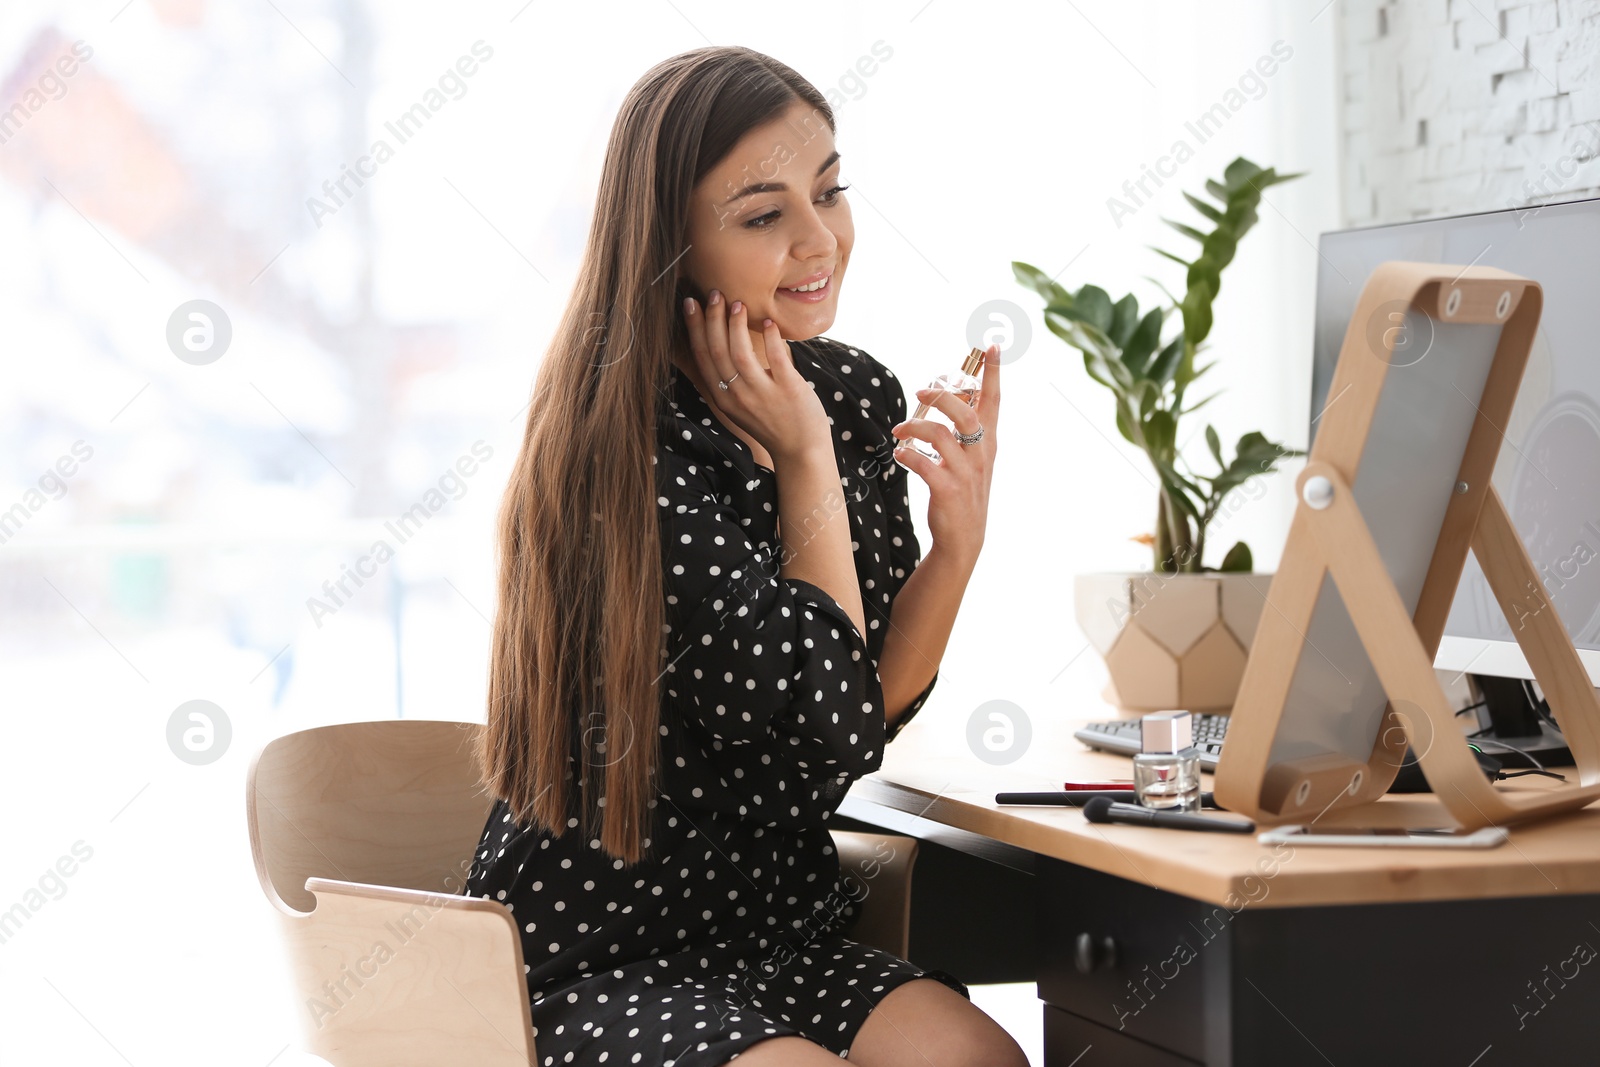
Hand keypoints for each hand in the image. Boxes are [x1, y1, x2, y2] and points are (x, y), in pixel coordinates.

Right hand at [681, 290, 831, 464]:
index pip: (702, 356)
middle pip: (717, 350)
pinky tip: (769, 323)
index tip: (692, 302)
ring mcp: (762, 395)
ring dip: (736, 324)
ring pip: (740, 354)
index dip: (694, 327)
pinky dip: (770, 339)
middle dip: (712, 318)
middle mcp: (737, 396)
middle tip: (715, 293)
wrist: (800, 450)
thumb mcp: (740, 404)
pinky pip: (776, 360)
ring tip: (739, 304)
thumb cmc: (772, 422)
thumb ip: (729, 378)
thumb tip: (722, 339)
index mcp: (723, 397)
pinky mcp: (788, 391)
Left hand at [889, 343, 999, 565]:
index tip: (991, 345)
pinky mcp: (949, 491)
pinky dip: (908, 456)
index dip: (993, 372)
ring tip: (898, 431)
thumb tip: (942, 396)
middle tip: (919, 393)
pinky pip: (925, 465)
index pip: (994, 400)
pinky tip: (899, 455)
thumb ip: (963, 429)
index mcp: (987, 441)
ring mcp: (967, 473)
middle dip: (942, 397)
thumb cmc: (962, 491)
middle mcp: (981, 454)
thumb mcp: (971, 458)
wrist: (964, 538)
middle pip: (967, 413)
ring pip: (942, 436)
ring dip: (914, 428)